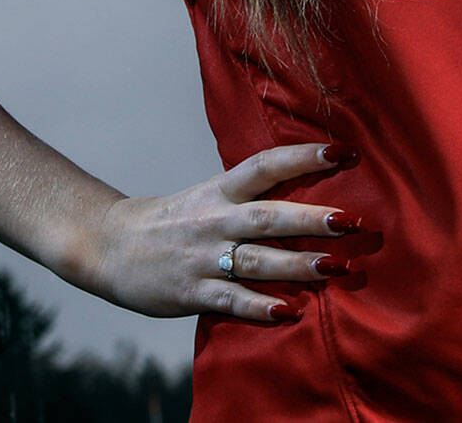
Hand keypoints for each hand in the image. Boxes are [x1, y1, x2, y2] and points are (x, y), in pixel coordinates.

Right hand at [73, 142, 362, 322]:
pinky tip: (289, 311)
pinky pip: (231, 300)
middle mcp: (214, 220)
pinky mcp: (192, 291)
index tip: (343, 151)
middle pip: (269, 216)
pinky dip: (260, 307)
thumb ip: (249, 197)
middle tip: (352, 221)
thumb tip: (309, 190)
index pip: (265, 166)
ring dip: (299, 265)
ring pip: (258, 260)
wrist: (109, 246)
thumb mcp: (208, 197)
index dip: (303, 156)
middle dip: (313, 219)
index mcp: (219, 191)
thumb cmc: (172, 221)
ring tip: (337, 267)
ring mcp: (203, 257)